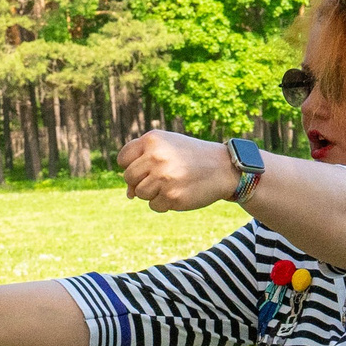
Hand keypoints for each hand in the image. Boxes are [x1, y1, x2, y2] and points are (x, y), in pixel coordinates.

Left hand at [118, 130, 239, 212]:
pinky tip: (179, 192)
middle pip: (129, 177)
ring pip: (139, 193)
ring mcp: (164, 177)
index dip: (132, 165)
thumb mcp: (166, 147)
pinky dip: (163, 203)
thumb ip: (142, 162)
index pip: (123, 158)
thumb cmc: (190, 157)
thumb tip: (128, 194)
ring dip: (152, 193)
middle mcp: (156, 157)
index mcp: (153, 140)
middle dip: (140, 181)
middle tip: (161, 177)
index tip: (147, 166)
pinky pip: (154, 206)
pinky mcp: (172, 196)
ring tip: (171, 184)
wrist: (222, 168)